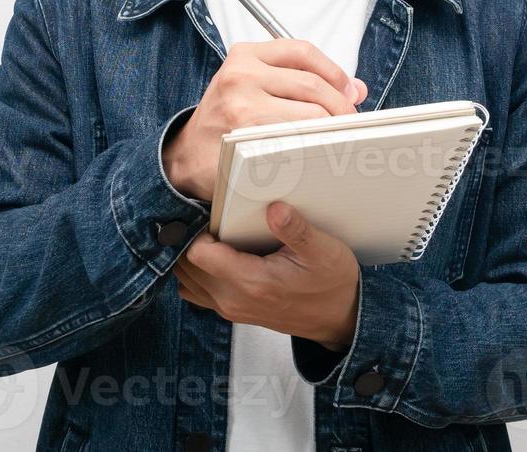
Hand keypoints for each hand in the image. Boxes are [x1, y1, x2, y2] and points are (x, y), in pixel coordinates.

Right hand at [162, 39, 367, 201]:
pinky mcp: (247, 138)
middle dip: (340, 105)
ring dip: (332, 128)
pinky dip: (314, 146)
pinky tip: (318, 152)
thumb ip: (301, 81)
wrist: (187, 154)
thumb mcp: (255, 86)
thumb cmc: (226, 119)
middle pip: (311, 84)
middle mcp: (242, 74)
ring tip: (337, 137)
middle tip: (350, 121)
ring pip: (309, 114)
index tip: (348, 90)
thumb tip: (355, 88)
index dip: (334, 71)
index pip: (302, 51)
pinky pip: (296, 139)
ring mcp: (243, 106)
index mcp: (245, 55)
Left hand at [173, 201, 359, 351]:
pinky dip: (196, 273)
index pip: (198, 254)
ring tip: (208, 233)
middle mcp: (234, 300)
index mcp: (252, 282)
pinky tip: (216, 254)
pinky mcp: (234, 310)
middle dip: (188, 240)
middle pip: (185, 267)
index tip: (208, 211)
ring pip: (186, 281)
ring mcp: (231, 309)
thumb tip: (275, 208)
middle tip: (205, 216)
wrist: (341, 318)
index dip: (197, 228)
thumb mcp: (323, 251)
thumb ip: (296, 229)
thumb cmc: (332, 284)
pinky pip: (198, 292)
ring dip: (189, 257)